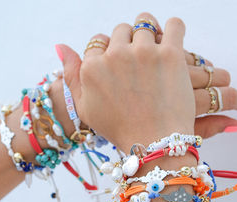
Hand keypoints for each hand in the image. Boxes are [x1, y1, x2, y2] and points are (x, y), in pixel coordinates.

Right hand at [55, 12, 236, 139]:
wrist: (154, 143)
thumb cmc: (120, 129)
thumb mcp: (85, 108)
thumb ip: (71, 76)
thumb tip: (61, 46)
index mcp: (92, 67)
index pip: (99, 41)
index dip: (110, 51)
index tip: (121, 64)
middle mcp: (115, 56)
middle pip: (121, 30)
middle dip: (129, 41)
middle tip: (140, 61)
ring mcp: (143, 53)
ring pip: (145, 23)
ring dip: (151, 34)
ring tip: (157, 52)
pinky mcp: (171, 54)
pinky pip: (174, 24)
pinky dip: (174, 28)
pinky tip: (174, 39)